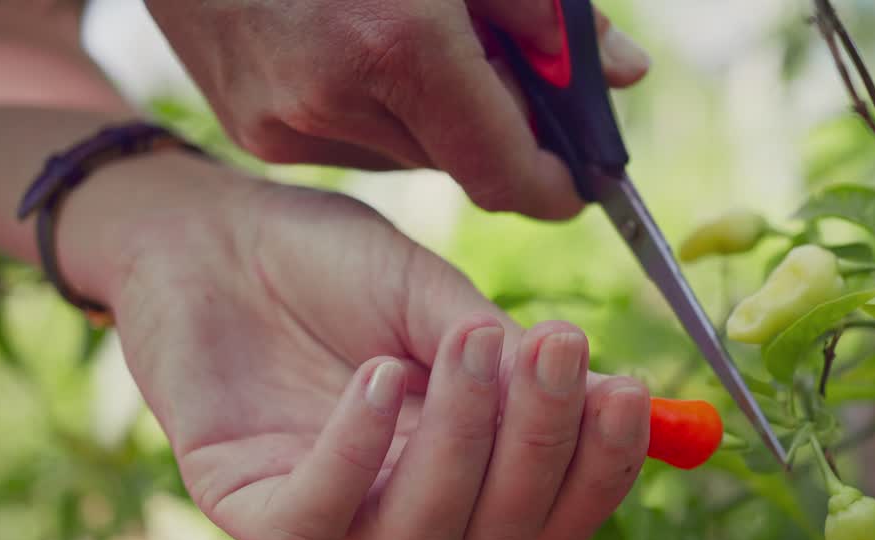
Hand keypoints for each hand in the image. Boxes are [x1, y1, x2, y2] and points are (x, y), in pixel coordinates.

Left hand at [66, 156, 650, 539]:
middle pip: (500, 533)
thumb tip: (601, 386)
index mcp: (467, 461)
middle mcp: (408, 500)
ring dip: (463, 449)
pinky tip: (379, 376)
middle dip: (542, 444)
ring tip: (469, 346)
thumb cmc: (330, 264)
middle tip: (556, 348)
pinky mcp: (249, 504)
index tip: (630, 389)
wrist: (212, 234)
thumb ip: (501, 350)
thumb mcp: (431, 293)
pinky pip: (313, 523)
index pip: (552, 508)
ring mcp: (332, 510)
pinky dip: (356, 457)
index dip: (601, 468)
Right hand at [142, 0, 650, 219]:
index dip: (556, 187)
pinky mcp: (253, 130)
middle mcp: (338, 98)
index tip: (583, 182)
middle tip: (502, 66)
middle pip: (461, 162)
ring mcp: (285, 121)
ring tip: (405, 34)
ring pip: (408, 154)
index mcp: (400, 45)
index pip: (507, 173)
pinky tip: (353, 46)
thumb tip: (621, 75)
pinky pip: (352, 142)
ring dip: (433, 114)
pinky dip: (376, 109)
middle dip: (495, 126)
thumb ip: (549, 16)